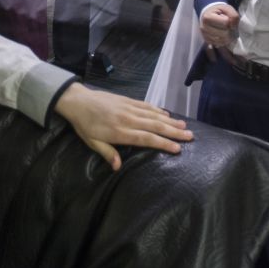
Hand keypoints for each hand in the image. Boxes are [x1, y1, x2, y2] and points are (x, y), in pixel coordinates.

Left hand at [53, 82, 191, 170]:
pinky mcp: (128, 100)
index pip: (146, 139)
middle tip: (190, 136)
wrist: (78, 101)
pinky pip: (146, 105)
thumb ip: (107, 153)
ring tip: (184, 126)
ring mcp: (129, 108)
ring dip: (170, 120)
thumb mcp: (92, 142)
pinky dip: (158, 110)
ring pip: (154, 115)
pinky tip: (167, 114)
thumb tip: (118, 167)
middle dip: (174, 132)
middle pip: (155, 126)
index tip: (177, 148)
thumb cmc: (85, 125)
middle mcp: (128, 119)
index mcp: (120, 132)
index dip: (163, 143)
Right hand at [199, 2, 239, 48]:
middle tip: (229, 26)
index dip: (230, 21)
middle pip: (225, 33)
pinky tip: (224, 35)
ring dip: (229, 36)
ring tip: (227, 30)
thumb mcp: (227, 8)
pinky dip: (225, 40)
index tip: (228, 18)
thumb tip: (233, 26)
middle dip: (230, 30)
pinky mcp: (208, 41)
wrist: (210, 15)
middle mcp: (204, 27)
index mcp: (207, 17)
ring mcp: (205, 36)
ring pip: (223, 40)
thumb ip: (233, 15)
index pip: (226, 22)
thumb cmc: (219, 11)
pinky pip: (221, 44)